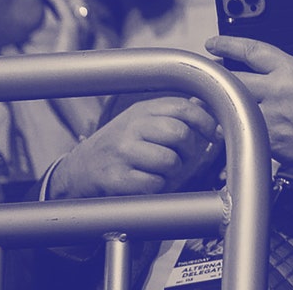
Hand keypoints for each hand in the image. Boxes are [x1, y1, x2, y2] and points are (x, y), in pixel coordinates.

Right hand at [47, 96, 217, 199]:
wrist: (80, 168)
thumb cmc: (121, 145)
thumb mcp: (144, 122)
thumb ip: (175, 116)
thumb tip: (211, 113)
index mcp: (143, 109)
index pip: (183, 107)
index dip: (205, 121)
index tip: (212, 134)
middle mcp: (132, 126)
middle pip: (180, 133)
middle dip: (191, 151)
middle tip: (186, 159)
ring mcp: (121, 151)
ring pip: (169, 160)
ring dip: (174, 172)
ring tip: (166, 173)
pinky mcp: (114, 177)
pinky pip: (153, 184)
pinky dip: (158, 187)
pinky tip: (150, 183)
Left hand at [206, 6, 292, 169]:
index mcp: (289, 69)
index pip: (251, 50)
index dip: (228, 43)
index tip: (214, 42)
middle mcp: (276, 91)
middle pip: (234, 79)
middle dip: (216, 74)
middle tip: (207, 72)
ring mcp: (270, 117)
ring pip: (234, 106)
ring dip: (221, 101)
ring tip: (212, 98)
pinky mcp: (270, 141)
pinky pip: (244, 131)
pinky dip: (234, 128)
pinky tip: (230, 124)